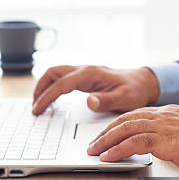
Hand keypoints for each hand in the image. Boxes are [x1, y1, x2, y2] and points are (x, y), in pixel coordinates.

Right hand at [32, 65, 159, 114]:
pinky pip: (63, 78)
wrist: (144, 82)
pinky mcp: (85, 77)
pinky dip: (53, 87)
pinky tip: (52, 99)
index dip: (47, 97)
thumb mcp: (124, 98)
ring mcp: (84, 72)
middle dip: (40, 88)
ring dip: (44, 86)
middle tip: (34, 107)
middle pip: (53, 73)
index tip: (38, 109)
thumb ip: (105, 100)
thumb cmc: (135, 91)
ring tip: (38, 104)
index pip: (61, 84)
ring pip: (56, 74)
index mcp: (90, 74)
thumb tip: (88, 101)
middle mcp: (85, 70)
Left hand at [87, 105, 178, 174]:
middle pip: (126, 120)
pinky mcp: (163, 140)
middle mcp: (163, 116)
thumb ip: (175, 136)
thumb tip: (166, 147)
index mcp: (169, 113)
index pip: (137, 115)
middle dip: (106, 132)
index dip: (118, 125)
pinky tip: (108, 157)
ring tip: (95, 151)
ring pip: (125, 130)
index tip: (108, 133)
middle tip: (94, 143)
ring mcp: (163, 126)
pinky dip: (117, 150)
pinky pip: (133, 143)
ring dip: (106, 141)